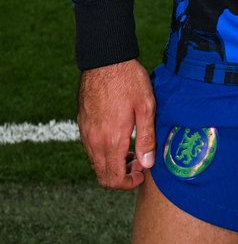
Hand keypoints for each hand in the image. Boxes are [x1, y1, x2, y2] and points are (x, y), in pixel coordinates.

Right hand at [77, 60, 155, 188]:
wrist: (105, 60)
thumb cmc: (129, 80)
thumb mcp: (146, 106)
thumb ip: (146, 138)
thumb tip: (148, 164)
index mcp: (111, 141)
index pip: (113, 179)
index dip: (128, 183)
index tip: (142, 173)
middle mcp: (94, 141)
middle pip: (103, 175)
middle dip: (121, 176)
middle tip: (138, 161)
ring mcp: (86, 133)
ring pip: (96, 162)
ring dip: (112, 164)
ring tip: (131, 149)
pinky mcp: (83, 123)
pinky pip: (91, 148)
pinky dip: (104, 152)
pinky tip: (119, 137)